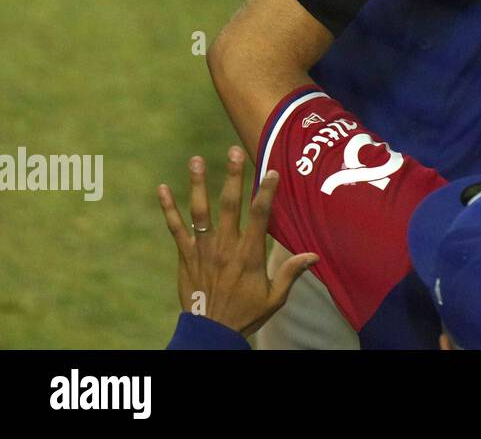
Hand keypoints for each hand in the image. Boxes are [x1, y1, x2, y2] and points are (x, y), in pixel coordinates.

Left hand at [157, 147, 317, 337]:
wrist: (211, 333)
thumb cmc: (246, 314)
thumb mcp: (275, 298)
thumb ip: (292, 273)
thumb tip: (315, 255)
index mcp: (249, 255)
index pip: (260, 216)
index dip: (266, 192)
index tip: (272, 171)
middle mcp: (225, 248)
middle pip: (229, 205)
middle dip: (233, 176)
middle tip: (235, 151)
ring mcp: (203, 251)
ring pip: (200, 212)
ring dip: (198, 184)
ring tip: (196, 160)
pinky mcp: (186, 257)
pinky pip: (175, 229)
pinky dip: (168, 209)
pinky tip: (162, 189)